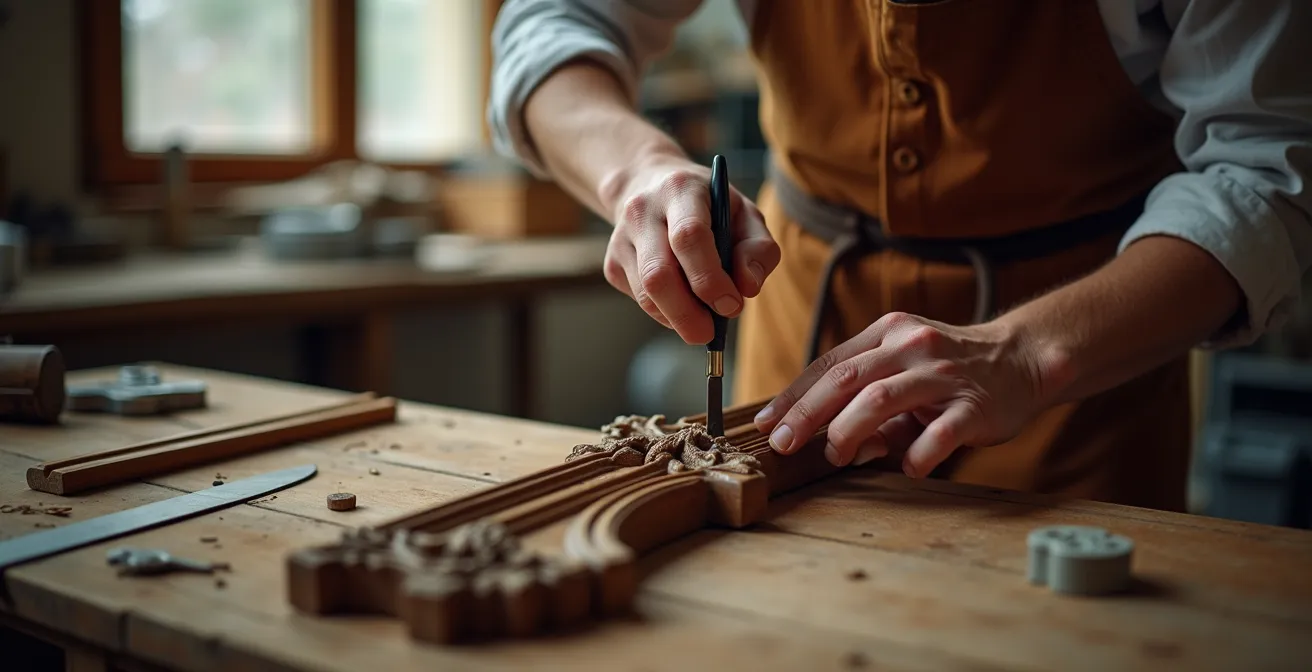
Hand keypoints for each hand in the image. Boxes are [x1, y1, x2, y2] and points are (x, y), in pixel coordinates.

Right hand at [600, 153, 780, 344]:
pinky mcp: (612, 263)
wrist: (650, 185)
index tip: (732, 306)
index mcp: (680, 189)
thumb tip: (747, 288)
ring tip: (703, 317)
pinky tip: (682, 299)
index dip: (710, 278)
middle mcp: (642, 211)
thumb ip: (758, 249)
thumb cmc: (709, 205)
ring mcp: (621, 238)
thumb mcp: (744, 214)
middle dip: (688, 314)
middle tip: (710, 333)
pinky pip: (640, 300)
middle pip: (658, 274)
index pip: (688, 237)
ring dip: (678, 318)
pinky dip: (666, 312)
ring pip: (646, 295)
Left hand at [752, 312, 1059, 477]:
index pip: (829, 363)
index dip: (794, 395)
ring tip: (837, 455)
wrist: (1023, 360)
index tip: (766, 424)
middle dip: (807, 413)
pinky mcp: (975, 404)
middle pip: (846, 377)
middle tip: (784, 444)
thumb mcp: (902, 375)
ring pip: (881, 398)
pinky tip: (908, 467)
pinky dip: (917, 453)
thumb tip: (829, 442)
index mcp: (888, 334)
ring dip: (849, 430)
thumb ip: (865, 404)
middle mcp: (912, 346)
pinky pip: (939, 432)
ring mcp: (944, 373)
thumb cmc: (949, 373)